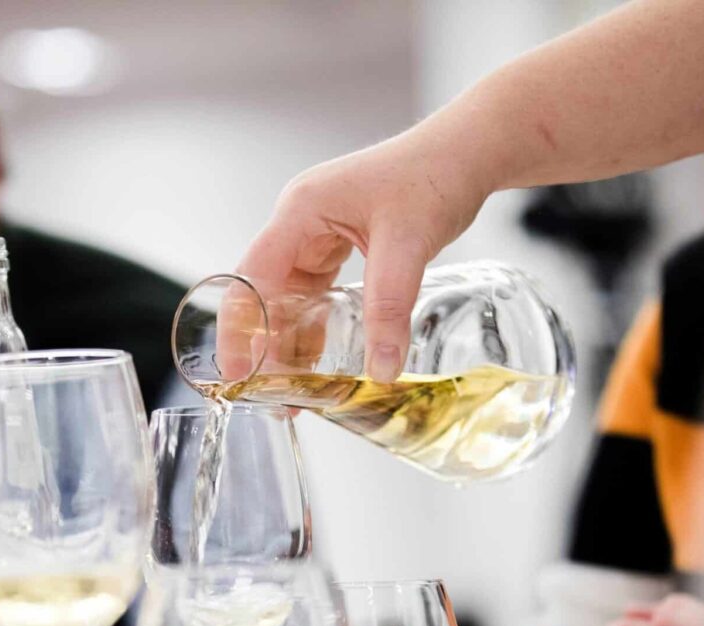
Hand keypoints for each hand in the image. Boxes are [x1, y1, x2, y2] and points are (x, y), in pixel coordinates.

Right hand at [236, 121, 489, 381]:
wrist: (466, 153)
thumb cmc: (434, 175)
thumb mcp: (407, 246)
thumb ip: (390, 309)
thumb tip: (380, 369)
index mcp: (301, 210)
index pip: (252, 276)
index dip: (240, 328)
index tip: (237, 373)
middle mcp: (300, 222)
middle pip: (265, 292)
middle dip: (264, 344)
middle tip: (272, 394)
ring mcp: (317, 234)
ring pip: (289, 297)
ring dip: (289, 340)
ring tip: (294, 389)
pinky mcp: (337, 245)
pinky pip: (315, 293)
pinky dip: (315, 325)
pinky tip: (320, 359)